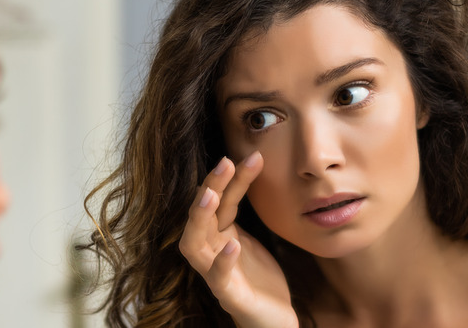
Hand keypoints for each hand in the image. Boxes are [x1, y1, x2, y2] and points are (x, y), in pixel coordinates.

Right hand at [179, 152, 297, 327]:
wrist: (273, 318)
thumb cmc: (258, 277)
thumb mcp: (251, 236)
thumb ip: (242, 208)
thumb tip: (249, 163)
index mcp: (217, 235)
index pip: (220, 200)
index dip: (231, 178)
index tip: (249, 156)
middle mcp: (210, 251)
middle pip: (201, 215)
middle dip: (210, 187)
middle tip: (225, 162)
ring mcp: (215, 274)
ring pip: (194, 245)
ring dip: (200, 219)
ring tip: (212, 196)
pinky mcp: (228, 297)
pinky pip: (218, 279)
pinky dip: (222, 262)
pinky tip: (233, 247)